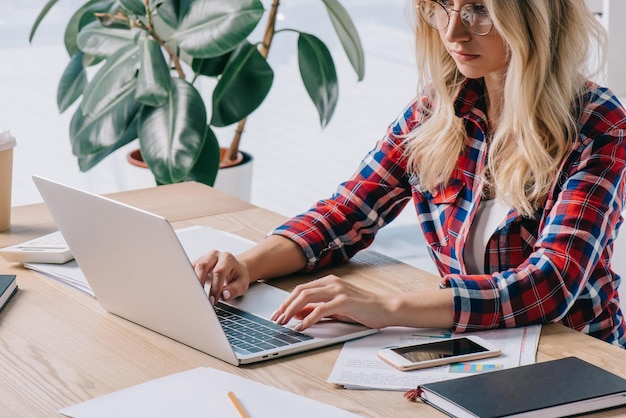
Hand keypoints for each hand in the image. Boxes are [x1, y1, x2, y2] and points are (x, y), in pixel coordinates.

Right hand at [192, 250, 251, 304]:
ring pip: (193, 267)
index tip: (213, 300)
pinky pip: (189, 270)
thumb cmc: (238, 276)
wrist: (236, 269)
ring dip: (192, 282)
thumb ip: (234, 290)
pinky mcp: (197, 263)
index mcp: (227, 259)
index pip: (219, 272)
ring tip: (194, 295)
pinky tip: (189, 290)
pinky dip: (188, 280)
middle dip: (200, 283)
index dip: (215, 288)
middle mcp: (215, 256)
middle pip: (203, 266)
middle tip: (200, 298)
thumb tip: (225, 295)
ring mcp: (204, 258)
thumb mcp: (242, 284)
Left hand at [270, 274, 391, 329]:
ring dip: (292, 310)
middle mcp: (332, 282)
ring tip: (285, 322)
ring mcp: (338, 290)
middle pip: (300, 291)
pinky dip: (309, 318)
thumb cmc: (363, 309)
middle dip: (285, 306)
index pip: (301, 289)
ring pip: (307, 296)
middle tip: (276, 319)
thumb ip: (317, 309)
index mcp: (328, 282)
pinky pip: (321, 308)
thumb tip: (297, 314)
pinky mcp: (344, 301)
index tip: (278, 313)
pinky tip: (302, 326)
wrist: (386, 309)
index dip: (286, 301)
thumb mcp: (336, 309)